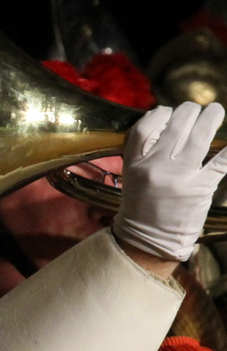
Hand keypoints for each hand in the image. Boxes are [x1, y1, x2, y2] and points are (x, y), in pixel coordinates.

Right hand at [113, 101, 226, 262]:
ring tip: (216, 111)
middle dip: (189, 111)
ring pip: (198, 137)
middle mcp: (155, 168)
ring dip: (211, 118)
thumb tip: (166, 124)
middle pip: (175, 127)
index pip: (144, 128)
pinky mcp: (199, 188)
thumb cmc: (143, 207)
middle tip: (197, 109)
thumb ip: (145, 153)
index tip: (168, 112)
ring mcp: (178, 178)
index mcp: (135, 164)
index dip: (159, 114)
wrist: (147, 241)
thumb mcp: (133, 178)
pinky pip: (220, 161)